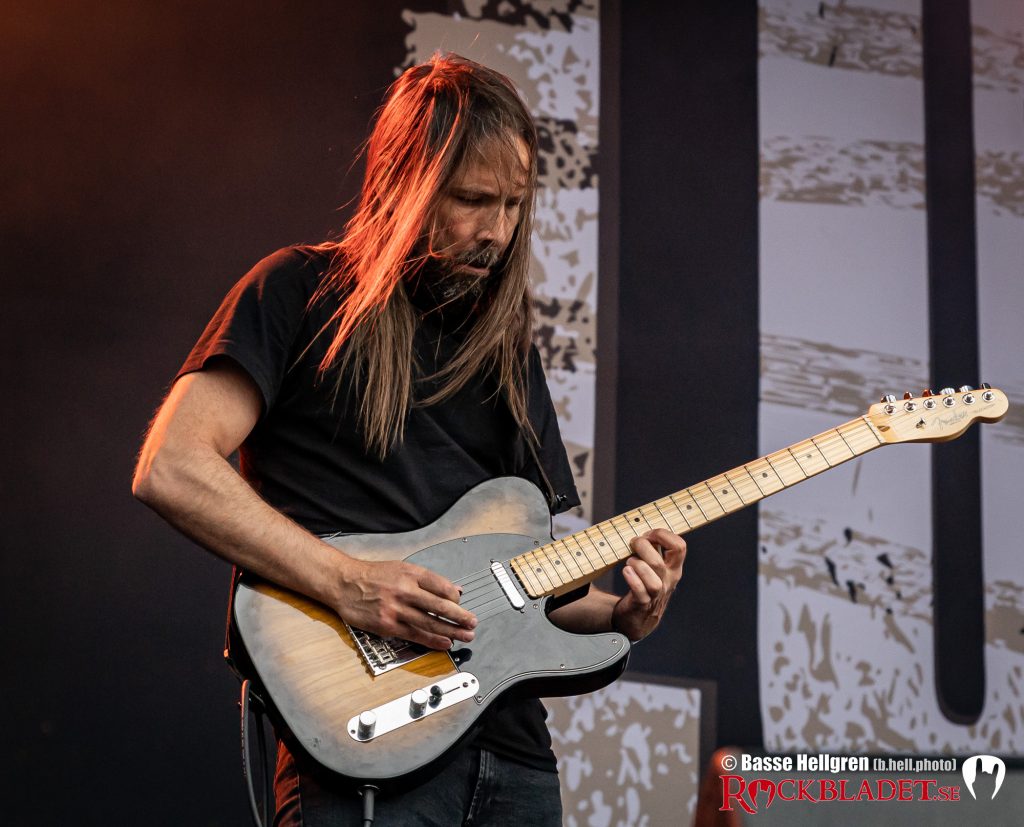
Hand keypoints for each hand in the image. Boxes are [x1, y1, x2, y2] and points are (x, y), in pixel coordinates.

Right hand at [333, 557, 476, 649]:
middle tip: (472, 623)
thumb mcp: (401, 568)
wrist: (345, 583)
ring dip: (451, 631)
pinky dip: (432, 640)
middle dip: (460, 616)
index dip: (456, 597)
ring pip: (430, 622)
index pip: (442, 586)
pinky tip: (444, 643)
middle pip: (440, 606)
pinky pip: (415, 634)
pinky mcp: (388, 625)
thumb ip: (426, 580)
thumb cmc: (372, 576)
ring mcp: (396, 609)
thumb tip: (451, 590)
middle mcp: (405, 590)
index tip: (463, 604)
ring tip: (465, 635)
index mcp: (410, 573)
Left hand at [611, 528, 685, 641]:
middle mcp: (667, 580)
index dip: (662, 535)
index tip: (648, 534)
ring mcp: (656, 594)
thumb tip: (644, 525)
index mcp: (673, 568)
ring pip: (653, 579)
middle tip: (633, 544)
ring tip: (629, 562)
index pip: (679, 546)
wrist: (639, 619)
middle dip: (644, 546)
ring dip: (637, 565)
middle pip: (662, 561)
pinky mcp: (642, 605)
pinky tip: (626, 572)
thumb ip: (654, 549)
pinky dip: (633, 580)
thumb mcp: (656, 567)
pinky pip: (640, 592)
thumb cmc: (645, 585)